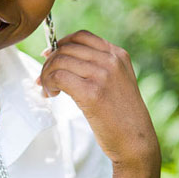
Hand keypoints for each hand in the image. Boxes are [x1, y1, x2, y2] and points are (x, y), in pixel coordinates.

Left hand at [37, 30, 159, 169]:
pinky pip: (58, 77)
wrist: (135, 141)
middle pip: (66, 49)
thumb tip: (58, 55)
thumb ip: (96, 66)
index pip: (81, 36)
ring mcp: (102, 75)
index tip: (48, 57)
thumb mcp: (116, 81)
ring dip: (45, 75)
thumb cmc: (121, 114)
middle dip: (48, 63)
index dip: (60, 44)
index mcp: (118, 55)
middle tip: (43, 79)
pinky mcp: (92, 92)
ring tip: (48, 90)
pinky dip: (48, 84)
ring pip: (59, 61)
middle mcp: (111, 61)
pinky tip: (51, 95)